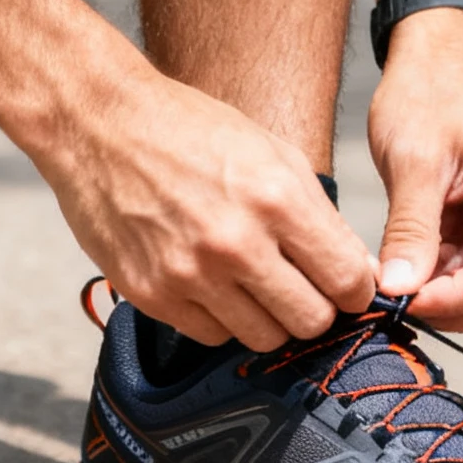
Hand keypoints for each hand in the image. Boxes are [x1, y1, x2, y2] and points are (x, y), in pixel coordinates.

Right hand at [47, 60, 373, 351]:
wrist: (100, 123)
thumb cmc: (191, 129)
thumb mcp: (272, 153)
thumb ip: (320, 217)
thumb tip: (362, 274)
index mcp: (276, 199)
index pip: (347, 280)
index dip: (356, 289)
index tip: (346, 286)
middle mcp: (236, 243)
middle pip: (311, 321)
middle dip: (316, 307)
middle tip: (300, 286)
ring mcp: (191, 275)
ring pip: (264, 338)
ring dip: (268, 316)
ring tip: (252, 281)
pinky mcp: (152, 295)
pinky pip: (212, 336)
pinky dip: (220, 318)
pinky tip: (211, 283)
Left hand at [367, 7, 462, 330]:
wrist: (440, 57)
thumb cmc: (427, 94)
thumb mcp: (412, 160)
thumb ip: (409, 230)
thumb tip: (397, 293)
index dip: (451, 300)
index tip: (397, 301)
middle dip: (453, 306)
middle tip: (393, 298)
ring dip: (450, 296)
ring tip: (399, 273)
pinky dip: (450, 280)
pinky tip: (413, 262)